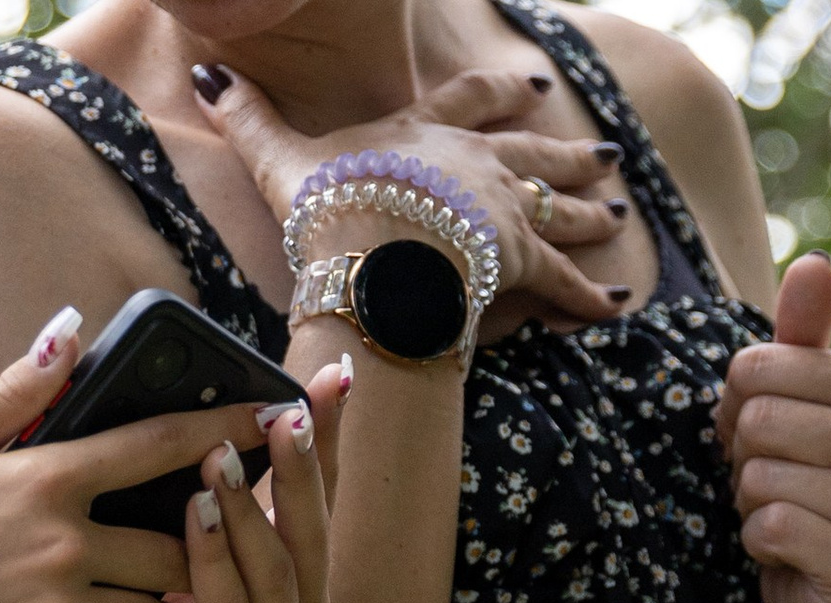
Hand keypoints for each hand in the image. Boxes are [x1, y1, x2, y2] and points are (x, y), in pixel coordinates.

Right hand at [0, 313, 269, 602]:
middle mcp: (60, 548)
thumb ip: (11, 397)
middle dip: (184, 543)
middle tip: (174, 538)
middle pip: (173, 544)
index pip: (154, 446)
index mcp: (38, 481)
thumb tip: (69, 336)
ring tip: (124, 592)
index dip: (221, 427)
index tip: (268, 414)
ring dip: (153, 602)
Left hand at [73, 368, 344, 602]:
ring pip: (275, 572)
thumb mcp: (185, 524)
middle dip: (297, 470)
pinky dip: (215, 559)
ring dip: (248, 511)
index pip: (322, 496)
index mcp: (302, 575)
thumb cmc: (139, 598)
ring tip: (221, 460)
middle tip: (279, 417)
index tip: (331, 380)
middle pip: (311, 532)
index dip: (327, 438)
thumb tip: (235, 400)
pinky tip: (197, 514)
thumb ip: (218, 475)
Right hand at [194, 64, 629, 323]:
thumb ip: (251, 120)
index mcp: (427, 135)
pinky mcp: (519, 262)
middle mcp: (477, 165)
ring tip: (620, 208)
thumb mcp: (282, 155)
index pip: (472, 102)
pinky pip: (566, 279)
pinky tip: (620, 299)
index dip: (501, 94)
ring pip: (560, 206)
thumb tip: (210, 76)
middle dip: (567, 153)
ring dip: (592, 209)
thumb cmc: (331, 202)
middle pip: (533, 153)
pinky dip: (593, 291)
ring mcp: (503, 211)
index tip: (531, 88)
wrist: (372, 247)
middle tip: (602, 154)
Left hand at [714, 254, 830, 602]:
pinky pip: (769, 528)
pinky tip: (790, 551)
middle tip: (772, 481)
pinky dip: (759, 543)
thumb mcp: (801, 402)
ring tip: (786, 514)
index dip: (735, 405)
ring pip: (759, 478)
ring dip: (751, 502)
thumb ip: (802, 336)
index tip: (760, 434)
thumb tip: (813, 262)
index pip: (756, 367)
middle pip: (756, 422)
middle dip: (743, 458)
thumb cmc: (807, 479)